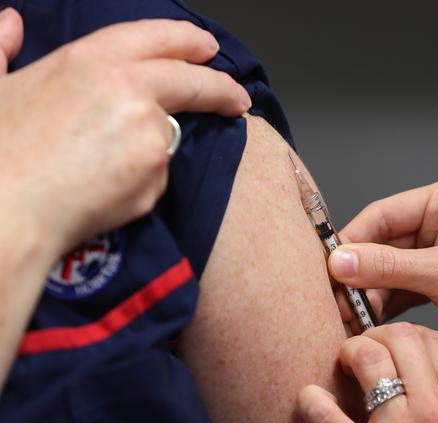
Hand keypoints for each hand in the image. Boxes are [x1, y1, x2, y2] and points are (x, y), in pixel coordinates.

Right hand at [0, 9, 251, 261]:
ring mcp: (150, 131)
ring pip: (166, 136)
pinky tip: (103, 189)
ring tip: (98, 168)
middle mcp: (130, 88)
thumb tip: (9, 19)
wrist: (6, 210)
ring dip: (150, 149)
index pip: (157, 38)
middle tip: (236, 98)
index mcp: (91, 60)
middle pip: (192, 82)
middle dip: (220, 88)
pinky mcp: (157, 172)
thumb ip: (2, 48)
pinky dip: (140, 181)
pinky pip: (157, 175)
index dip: (188, 41)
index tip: (209, 49)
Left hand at [299, 322, 437, 422]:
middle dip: (375, 335)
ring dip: (349, 352)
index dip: (406, 334)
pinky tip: (313, 401)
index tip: (392, 344)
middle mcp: (432, 412)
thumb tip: (416, 367)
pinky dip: (311, 400)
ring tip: (344, 366)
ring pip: (368, 357)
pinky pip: (324, 413)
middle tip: (364, 351)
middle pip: (400, 337)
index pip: (433, 340)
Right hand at [328, 174, 437, 366]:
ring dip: (371, 291)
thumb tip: (339, 262)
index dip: (352, 242)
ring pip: (389, 266)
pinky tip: (373, 319)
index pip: (383, 214)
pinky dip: (387, 301)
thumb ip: (388, 267)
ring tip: (353, 317)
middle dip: (360, 273)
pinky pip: (402, 284)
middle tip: (339, 301)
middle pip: (382, 242)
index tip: (328, 270)